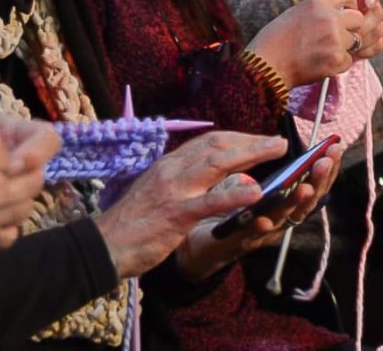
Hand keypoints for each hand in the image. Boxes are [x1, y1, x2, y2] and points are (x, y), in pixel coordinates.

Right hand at [92, 131, 287, 278]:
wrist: (103, 245)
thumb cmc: (131, 222)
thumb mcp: (155, 189)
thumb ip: (178, 178)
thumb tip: (203, 170)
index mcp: (169, 164)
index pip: (208, 141)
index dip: (239, 137)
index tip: (261, 139)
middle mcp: (173, 170)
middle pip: (218, 145)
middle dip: (252, 140)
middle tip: (279, 143)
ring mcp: (175, 191)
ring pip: (218, 163)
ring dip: (252, 154)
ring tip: (278, 151)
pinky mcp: (176, 215)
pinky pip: (210, 202)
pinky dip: (235, 196)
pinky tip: (256, 194)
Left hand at [176, 143, 344, 280]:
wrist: (204, 240)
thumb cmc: (235, 209)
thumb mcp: (253, 183)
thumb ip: (267, 169)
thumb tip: (281, 142)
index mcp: (287, 201)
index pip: (314, 183)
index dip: (327, 168)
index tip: (335, 148)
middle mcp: (282, 218)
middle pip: (306, 200)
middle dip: (317, 181)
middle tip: (324, 163)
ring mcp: (264, 233)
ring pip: (284, 218)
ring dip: (294, 203)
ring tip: (303, 188)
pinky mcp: (241, 243)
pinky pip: (252, 236)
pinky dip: (259, 228)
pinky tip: (263, 219)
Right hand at [247, 0, 382, 85]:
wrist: (266, 66)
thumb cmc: (275, 40)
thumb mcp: (297, 12)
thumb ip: (320, 9)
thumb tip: (342, 9)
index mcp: (317, 2)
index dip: (349, 4)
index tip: (345, 12)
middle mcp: (329, 18)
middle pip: (358, 18)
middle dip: (350, 28)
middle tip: (335, 37)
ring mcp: (335, 39)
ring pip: (356, 40)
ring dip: (344, 47)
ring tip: (321, 51)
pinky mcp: (337, 59)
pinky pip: (349, 60)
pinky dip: (338, 64)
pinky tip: (319, 63)